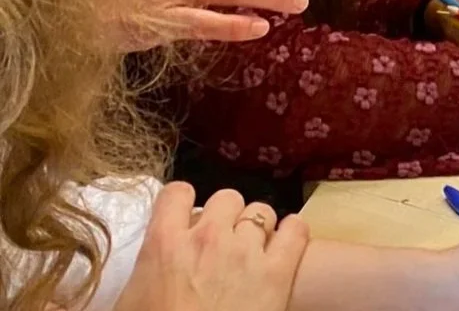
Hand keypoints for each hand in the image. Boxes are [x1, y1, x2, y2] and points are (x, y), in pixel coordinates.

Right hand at [117, 183, 308, 310]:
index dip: (182, 204)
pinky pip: (296, 231)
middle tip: (219, 244)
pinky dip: (292, 234)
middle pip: (226, 199)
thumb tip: (145, 271)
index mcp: (164, 245)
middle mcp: (208, 238)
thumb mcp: (128, 304)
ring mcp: (246, 252)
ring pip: (261, 211)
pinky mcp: (278, 271)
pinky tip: (284, 247)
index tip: (185, 219)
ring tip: (251, 251)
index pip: (176, 193)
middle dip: (224, 217)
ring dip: (257, 228)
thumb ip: (142, 272)